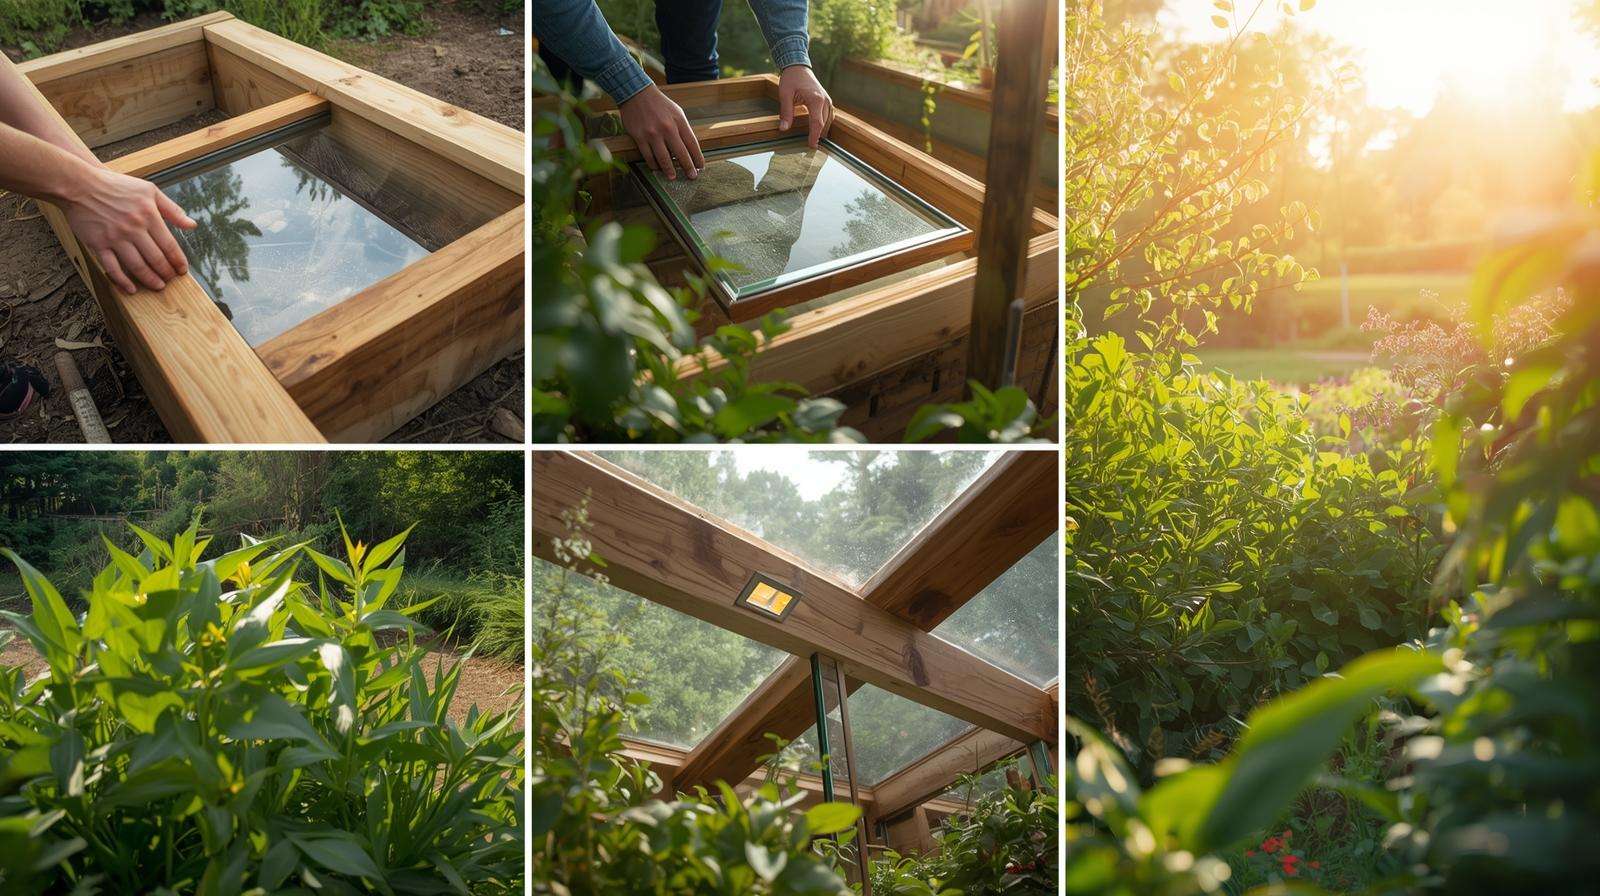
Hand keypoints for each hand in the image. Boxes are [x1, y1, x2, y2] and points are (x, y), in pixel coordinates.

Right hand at [61, 165, 194, 294]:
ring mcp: (115, 238)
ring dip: (150, 279)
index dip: (178, 261)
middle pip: (156, 258)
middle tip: (171, 280)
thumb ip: (172, 209)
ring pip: (137, 266)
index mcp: (149, 216)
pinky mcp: (98, 244)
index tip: (182, 270)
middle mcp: (134, 229)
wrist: (79, 185)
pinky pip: (112, 268)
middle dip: (166, 273)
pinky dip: (122, 281)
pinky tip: (130, 289)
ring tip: (158, 286)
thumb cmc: (115, 186)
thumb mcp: (149, 190)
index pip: (169, 245)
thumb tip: (192, 225)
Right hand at [619, 84, 704, 179]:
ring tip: (673, 177)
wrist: (636, 93)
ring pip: (664, 158)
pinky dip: (653, 164)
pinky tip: (657, 168)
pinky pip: (648, 156)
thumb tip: (689, 149)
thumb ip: (683, 129)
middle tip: (692, 177)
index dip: (698, 157)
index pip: (692, 144)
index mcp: (679, 121)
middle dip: (688, 167)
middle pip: (681, 153)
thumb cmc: (659, 104)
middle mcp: (667, 128)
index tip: (700, 167)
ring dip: (669, 170)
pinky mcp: (640, 137)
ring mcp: (653, 134)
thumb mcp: (676, 112)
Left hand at [778, 64, 832, 147]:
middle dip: (818, 135)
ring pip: (828, 120)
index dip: (814, 136)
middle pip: (823, 123)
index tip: (811, 146)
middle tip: (812, 146)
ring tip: (816, 140)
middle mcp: (824, 100)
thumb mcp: (785, 95)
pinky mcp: (826, 99)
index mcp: (816, 99)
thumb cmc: (791, 79)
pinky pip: (828, 115)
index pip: (817, 123)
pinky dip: (824, 123)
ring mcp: (827, 99)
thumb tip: (783, 129)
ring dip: (823, 130)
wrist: (798, 65)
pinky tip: (819, 129)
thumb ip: (786, 113)